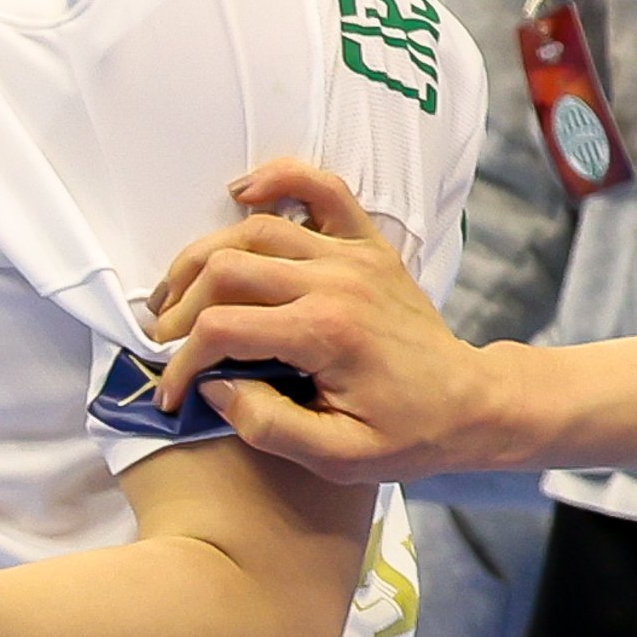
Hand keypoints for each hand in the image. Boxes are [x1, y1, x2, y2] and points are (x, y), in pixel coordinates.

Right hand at [143, 157, 507, 481]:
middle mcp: (337, 282)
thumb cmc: (408, 433)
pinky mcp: (369, 245)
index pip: (221, 330)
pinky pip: (324, 190)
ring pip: (255, 230)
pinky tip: (242, 194)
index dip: (180, 363)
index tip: (171, 393)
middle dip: (180, 310)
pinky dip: (280, 179)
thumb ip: (267, 427)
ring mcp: (354, 256)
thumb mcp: (338, 457)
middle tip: (165, 342)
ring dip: (203, 257)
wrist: (471, 402)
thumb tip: (213, 386)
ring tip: (178, 294)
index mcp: (325, 333)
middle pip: (225, 271)